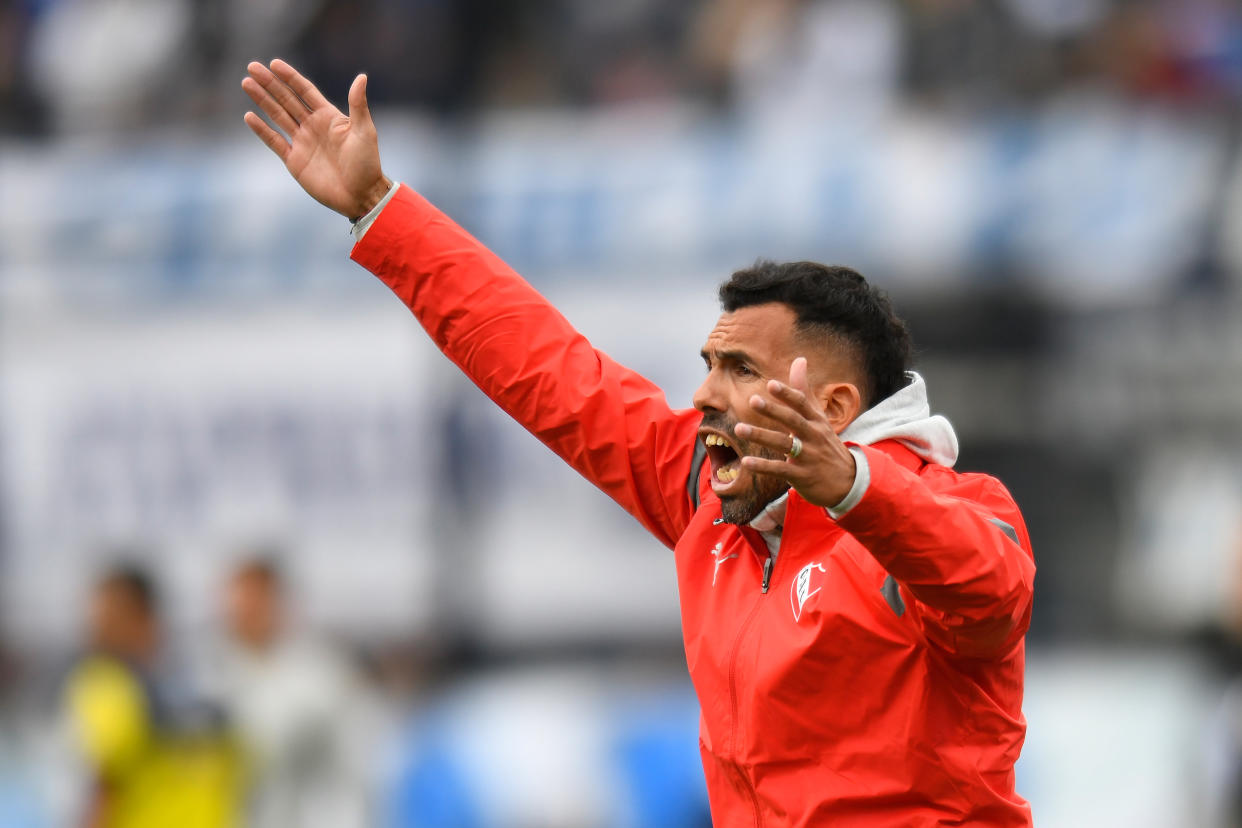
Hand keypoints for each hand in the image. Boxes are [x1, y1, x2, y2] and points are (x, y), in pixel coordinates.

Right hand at [242, 59, 390, 218]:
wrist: (360, 195)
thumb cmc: (367, 163)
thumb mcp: (364, 131)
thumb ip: (358, 104)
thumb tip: (362, 77)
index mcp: (329, 116)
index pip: (305, 91)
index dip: (290, 77)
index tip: (274, 63)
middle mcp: (313, 126)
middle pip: (287, 99)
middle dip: (270, 83)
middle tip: (252, 67)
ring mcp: (302, 142)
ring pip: (277, 116)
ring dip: (262, 100)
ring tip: (246, 83)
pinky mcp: (294, 160)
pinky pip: (274, 141)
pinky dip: (262, 129)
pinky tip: (249, 116)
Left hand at [735, 357, 856, 507]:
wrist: (847, 481)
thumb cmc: (826, 444)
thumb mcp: (818, 417)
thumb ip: (804, 391)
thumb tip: (799, 359)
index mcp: (816, 421)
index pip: (802, 404)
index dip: (787, 394)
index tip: (771, 384)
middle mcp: (813, 436)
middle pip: (792, 421)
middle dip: (773, 410)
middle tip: (752, 400)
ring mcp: (808, 456)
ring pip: (783, 444)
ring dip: (761, 436)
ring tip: (739, 428)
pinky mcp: (802, 476)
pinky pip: (780, 470)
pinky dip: (763, 466)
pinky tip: (746, 462)